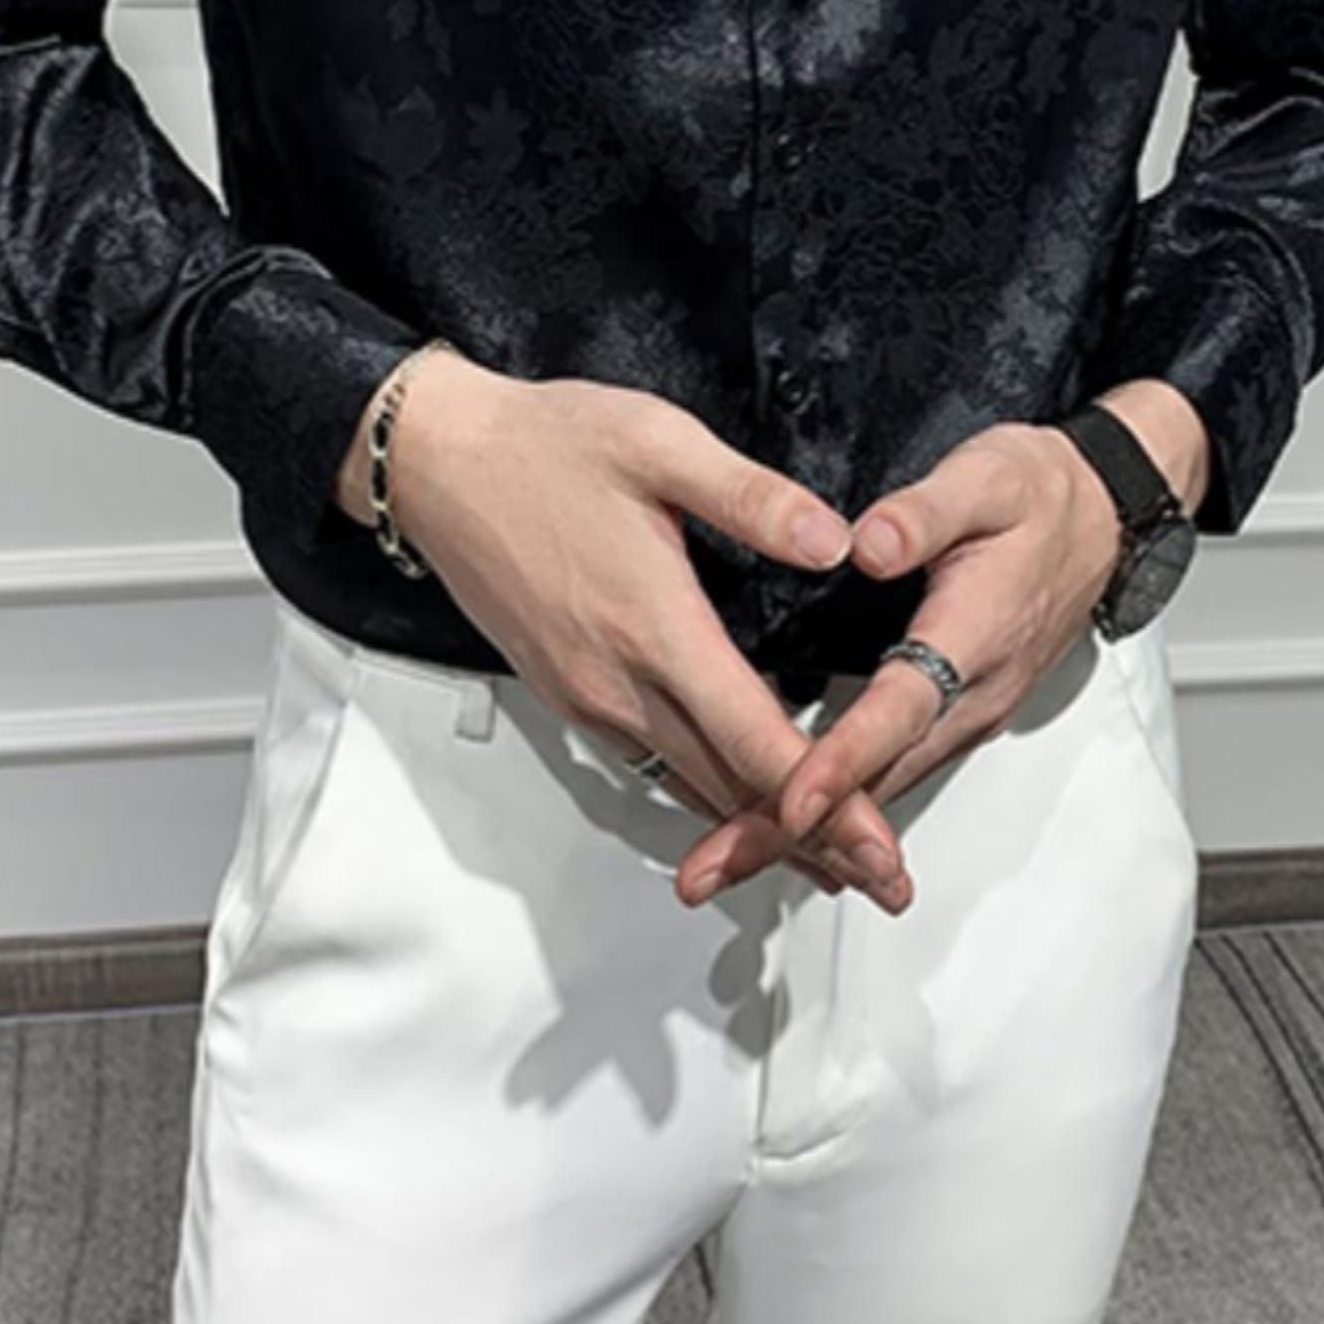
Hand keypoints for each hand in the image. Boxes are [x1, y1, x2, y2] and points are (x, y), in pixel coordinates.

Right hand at [357, 354, 914, 909]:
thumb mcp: (659, 444)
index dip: (829, 805)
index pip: (756, 742)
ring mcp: (590, 697)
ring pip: (691, 788)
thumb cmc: (545, 446)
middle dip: (816, 840)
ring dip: (765, 831)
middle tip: (883, 879)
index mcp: (655, 627)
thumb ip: (752, 497)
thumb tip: (835, 539)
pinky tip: (741, 807)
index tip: (881, 848)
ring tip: (831, 862)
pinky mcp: (571, 694)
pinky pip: (654, 766)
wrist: (439, 465)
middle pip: (732, 789)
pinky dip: (710, 800)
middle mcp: (619, 683)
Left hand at [669, 417, 1129, 911]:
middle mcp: (972, 692)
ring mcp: (966, 712)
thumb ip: (924, 511)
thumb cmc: (1039, 494)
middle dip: (790, 828)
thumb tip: (867, 543)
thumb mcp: (986, 476)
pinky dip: (835, 810)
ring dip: (803, 833)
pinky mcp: (955, 714)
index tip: (790, 798)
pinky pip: (891, 771)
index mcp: (975, 634)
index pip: (900, 708)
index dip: (843, 760)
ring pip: (880, 788)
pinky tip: (782, 824)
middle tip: (714, 867)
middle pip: (876, 778)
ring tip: (724, 862)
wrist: (1101, 517)